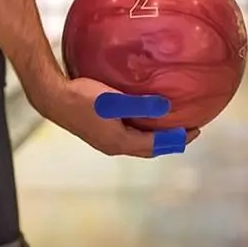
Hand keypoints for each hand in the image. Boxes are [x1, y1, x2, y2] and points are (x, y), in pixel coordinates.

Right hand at [32, 76, 198, 156]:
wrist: (51, 97)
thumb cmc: (81, 97)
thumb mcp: (115, 99)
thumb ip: (142, 104)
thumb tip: (167, 107)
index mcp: (122, 143)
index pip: (158, 145)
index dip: (178, 139)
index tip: (196, 129)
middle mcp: (115, 147)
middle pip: (151, 149)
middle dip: (171, 141)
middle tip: (188, 131)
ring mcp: (106, 141)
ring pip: (140, 144)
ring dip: (157, 137)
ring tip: (171, 127)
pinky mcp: (99, 132)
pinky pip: (130, 136)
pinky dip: (144, 131)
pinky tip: (145, 118)